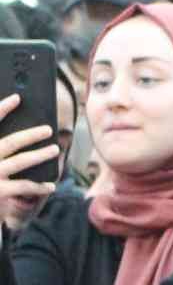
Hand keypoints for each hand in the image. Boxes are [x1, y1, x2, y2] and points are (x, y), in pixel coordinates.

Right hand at [0, 93, 60, 213]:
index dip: (1, 109)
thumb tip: (23, 136)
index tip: (17, 98)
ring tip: (54, 150)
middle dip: (31, 134)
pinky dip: (40, 186)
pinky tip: (50, 186)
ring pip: (21, 161)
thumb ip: (2, 148)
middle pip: (11, 142)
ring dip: (41, 155)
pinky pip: (25, 186)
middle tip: (48, 130)